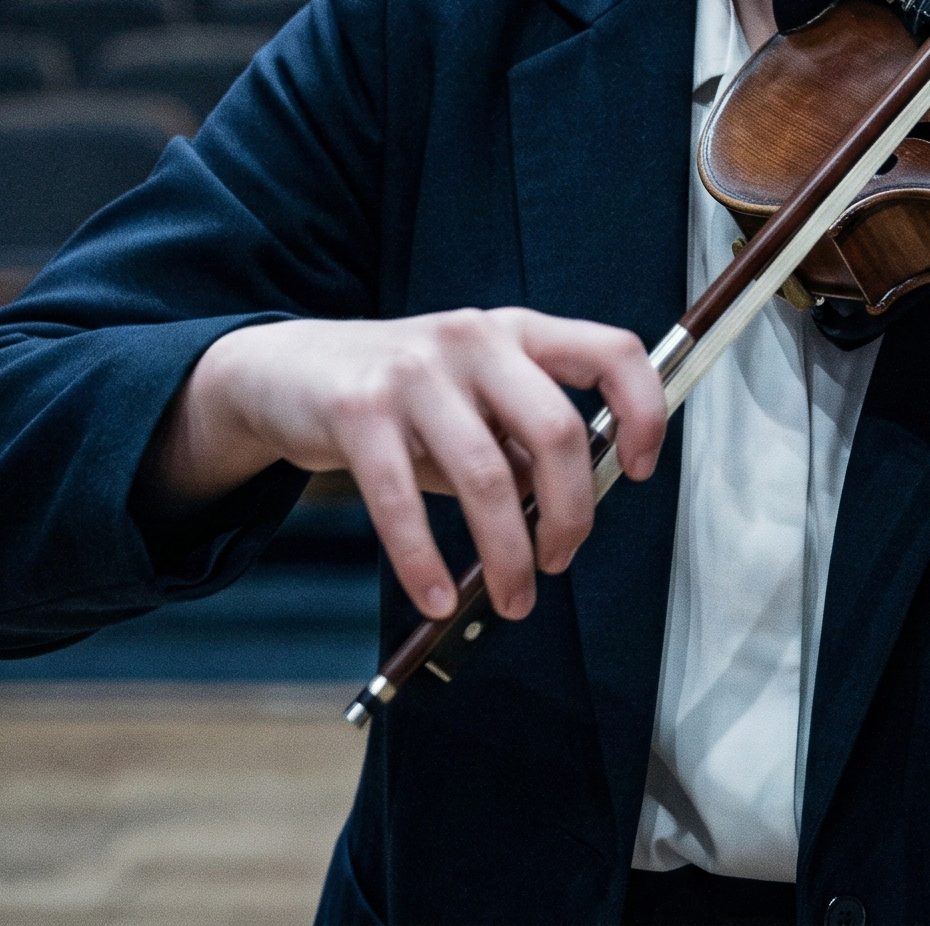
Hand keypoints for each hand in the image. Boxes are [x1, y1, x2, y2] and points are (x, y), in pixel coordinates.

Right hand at [145, 310, 666, 623]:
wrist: (286, 369)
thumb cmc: (403, 395)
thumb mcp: (475, 397)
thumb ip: (523, 437)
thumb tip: (572, 505)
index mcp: (519, 332)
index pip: (613, 351)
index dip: (643, 411)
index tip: (636, 471)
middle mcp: (476, 339)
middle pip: (558, 430)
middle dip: (571, 513)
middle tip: (560, 561)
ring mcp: (416, 370)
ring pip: (488, 475)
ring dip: (508, 554)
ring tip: (513, 597)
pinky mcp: (359, 409)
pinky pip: (403, 501)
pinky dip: (425, 561)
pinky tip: (435, 597)